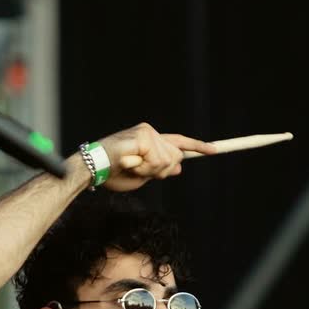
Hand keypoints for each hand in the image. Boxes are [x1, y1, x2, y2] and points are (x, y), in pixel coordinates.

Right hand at [94, 123, 216, 191]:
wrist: (94, 168)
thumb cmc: (113, 173)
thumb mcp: (142, 176)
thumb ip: (160, 170)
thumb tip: (179, 168)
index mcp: (151, 140)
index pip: (179, 143)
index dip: (197, 146)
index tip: (214, 150)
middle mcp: (151, 132)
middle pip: (175, 157)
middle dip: (160, 171)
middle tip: (138, 170)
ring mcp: (148, 132)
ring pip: (167, 161)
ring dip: (149, 171)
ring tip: (131, 167)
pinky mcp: (144, 135)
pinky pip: (157, 160)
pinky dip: (144, 168)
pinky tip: (130, 164)